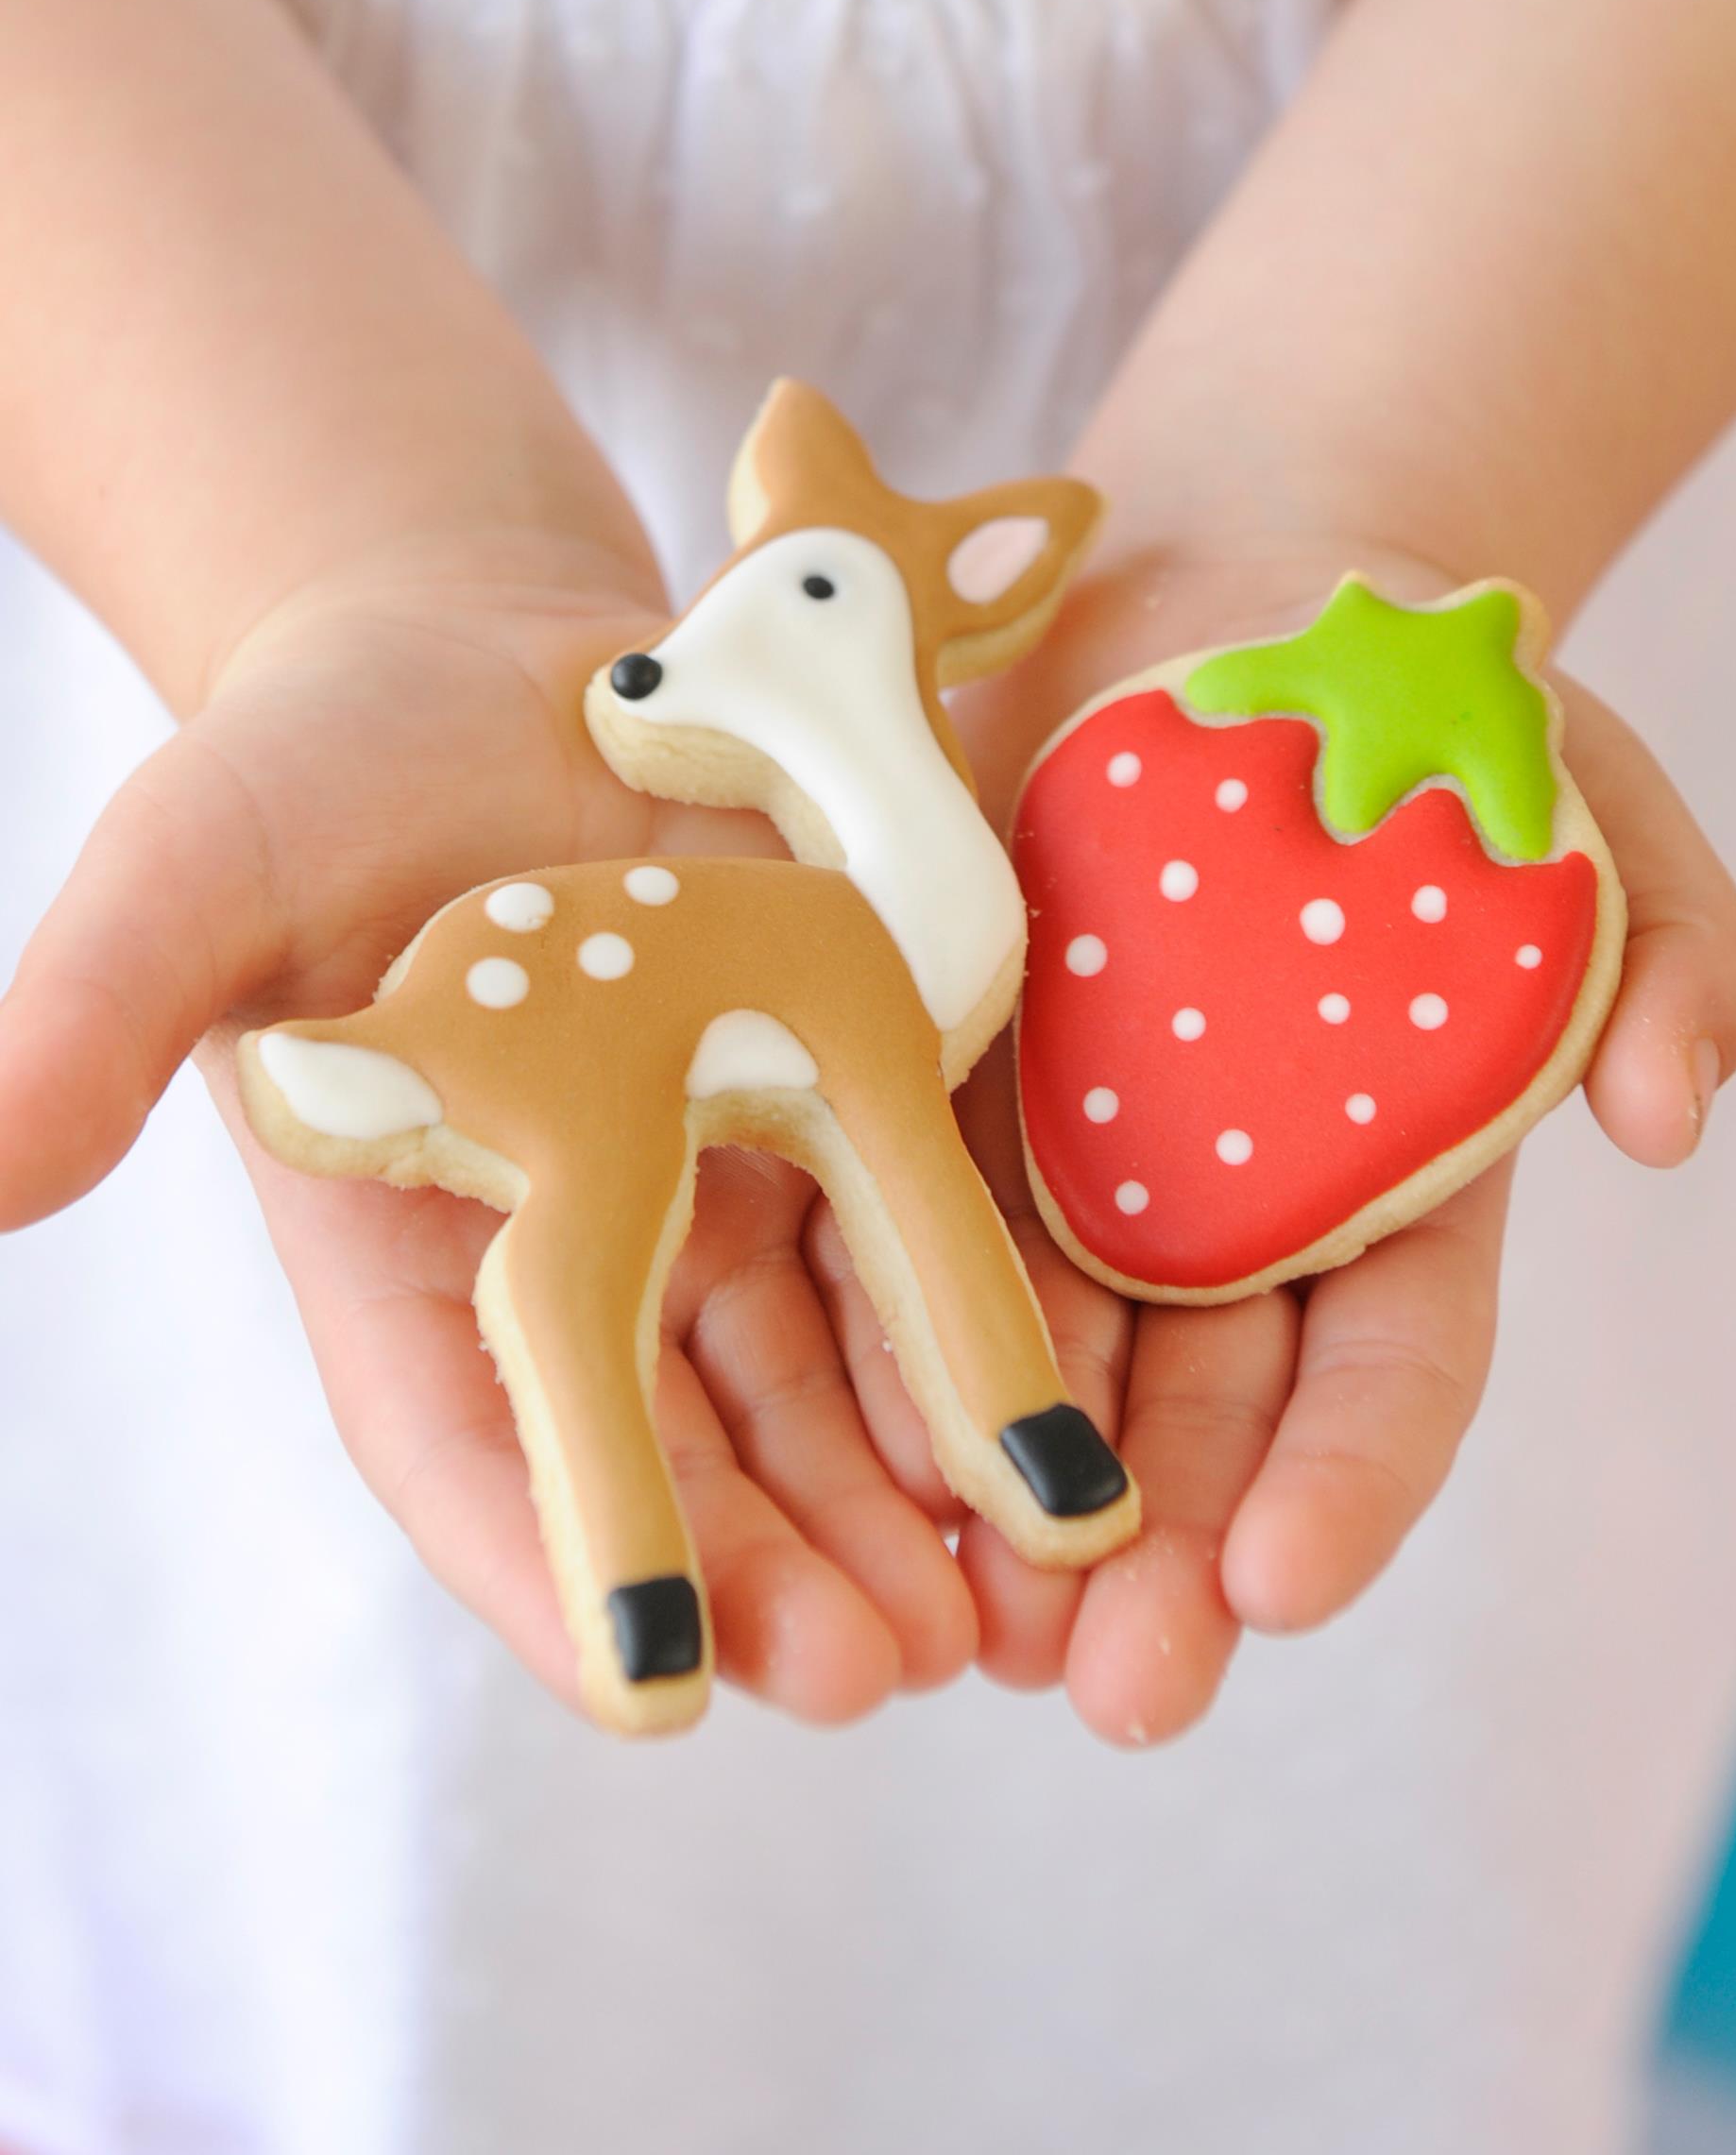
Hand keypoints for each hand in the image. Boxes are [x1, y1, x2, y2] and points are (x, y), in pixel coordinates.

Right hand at [0, 531, 976, 1724]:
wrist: (482, 638)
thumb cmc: (309, 760)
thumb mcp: (190, 870)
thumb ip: (98, 1013)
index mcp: (400, 1245)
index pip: (461, 1445)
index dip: (553, 1558)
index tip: (647, 1689)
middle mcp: (561, 1247)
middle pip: (664, 1447)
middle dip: (765, 1569)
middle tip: (874, 1667)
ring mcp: (700, 1180)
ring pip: (803, 1381)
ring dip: (890, 1497)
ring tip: (991, 1600)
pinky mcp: (818, 1089)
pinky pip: (899, 1238)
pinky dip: (963, 1340)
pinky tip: (1045, 1425)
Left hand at [945, 539, 1735, 1746]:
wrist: (1222, 592)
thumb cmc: (1433, 709)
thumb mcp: (1587, 798)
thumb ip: (1665, 947)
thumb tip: (1672, 1117)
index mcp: (1396, 1175)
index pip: (1388, 1362)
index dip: (1350, 1477)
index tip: (1288, 1583)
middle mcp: (1227, 1204)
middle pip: (1201, 1413)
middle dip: (1161, 1557)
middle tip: (1110, 1689)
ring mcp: (1072, 1153)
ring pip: (1038, 1364)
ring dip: (1004, 1506)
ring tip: (963, 1634)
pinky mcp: (933, 1077)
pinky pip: (894, 1229)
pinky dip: (873, 1345)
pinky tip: (839, 1457)